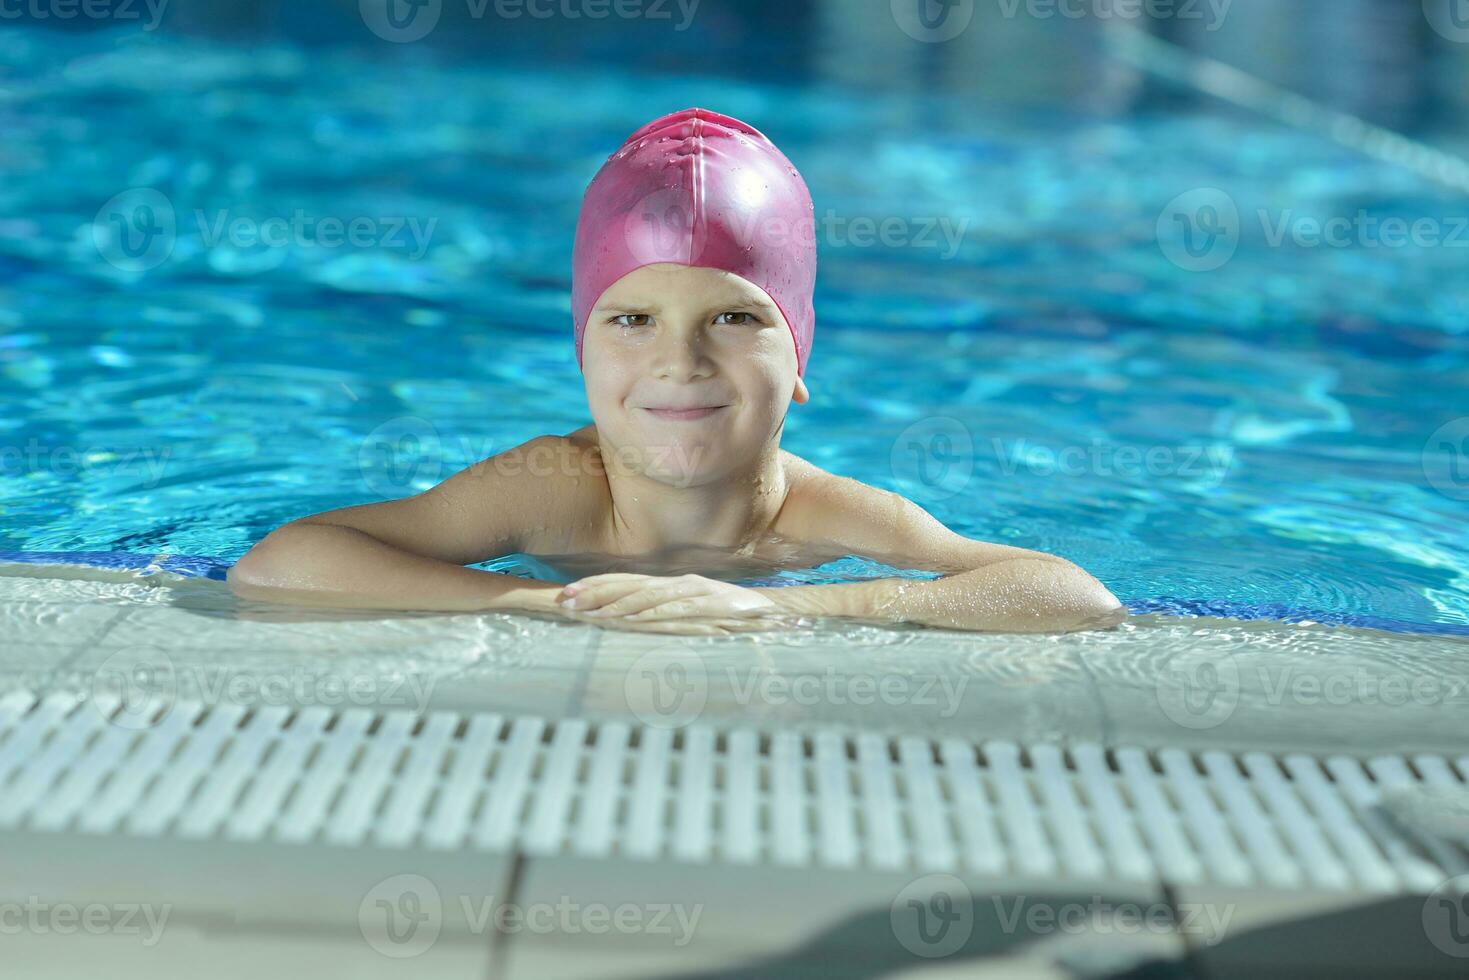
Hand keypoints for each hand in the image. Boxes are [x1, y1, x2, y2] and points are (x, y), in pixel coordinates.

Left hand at [555, 573, 786, 631]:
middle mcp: (678, 584)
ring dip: (614, 604)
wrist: (776, 611)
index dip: (594, 587)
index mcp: (670, 586)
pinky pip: (674, 608)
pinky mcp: (709, 603)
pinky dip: (651, 613)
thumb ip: (667, 618)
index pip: (624, 583)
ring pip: (645, 596)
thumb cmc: (734, 617)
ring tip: (586, 612)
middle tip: (563, 601)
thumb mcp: (694, 615)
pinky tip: (630, 618)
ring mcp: (693, 592)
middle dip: (592, 592)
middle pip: (627, 585)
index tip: (565, 594)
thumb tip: (631, 627)